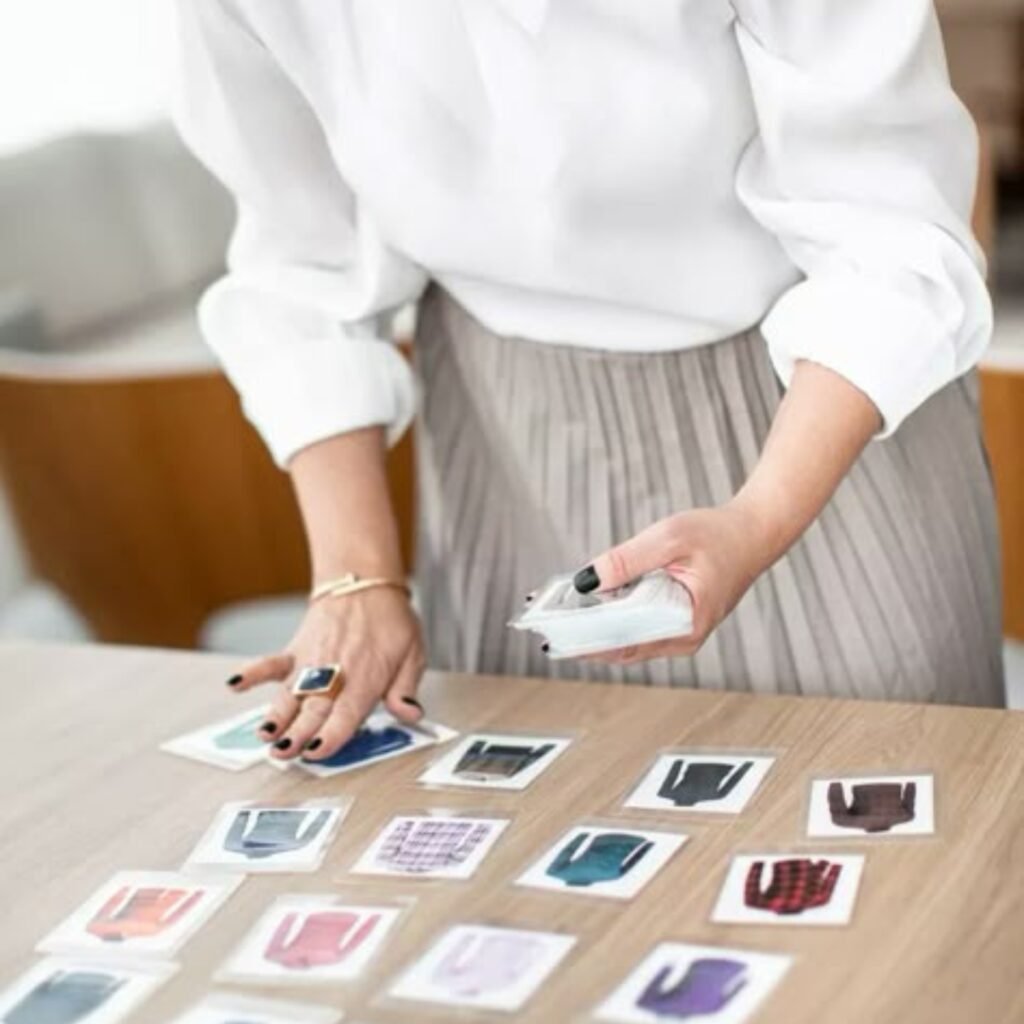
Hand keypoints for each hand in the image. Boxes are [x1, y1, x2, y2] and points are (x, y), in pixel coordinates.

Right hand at [225, 587, 424, 759]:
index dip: (331, 735)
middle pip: (313, 710)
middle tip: (284, 753)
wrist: (363, 583)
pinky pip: (270, 663)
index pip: (346, 715)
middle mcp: (334, 674)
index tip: (317, 751)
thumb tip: (411, 715)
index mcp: (364, 679)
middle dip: (298, 733)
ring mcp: (311, 663)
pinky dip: (251, 673)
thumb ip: (405, 689)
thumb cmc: (389, 621)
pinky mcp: (295, 651)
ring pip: (290, 694)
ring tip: (264, 734)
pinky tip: (234, 684)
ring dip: (276, 715)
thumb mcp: (412, 654)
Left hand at [575, 500, 773, 664]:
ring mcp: (677, 632)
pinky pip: (635, 626)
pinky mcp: (672, 621)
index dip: (587, 640)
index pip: (626, 642)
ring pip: (626, 639)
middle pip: (621, 646)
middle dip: (583, 636)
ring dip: (593, 628)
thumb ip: (626, 561)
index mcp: (686, 625)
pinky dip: (610, 617)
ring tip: (558, 615)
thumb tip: (586, 581)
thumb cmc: (719, 536)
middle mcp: (681, 638)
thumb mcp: (668, 538)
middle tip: (547, 626)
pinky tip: (586, 604)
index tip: (556, 636)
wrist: (754, 534)